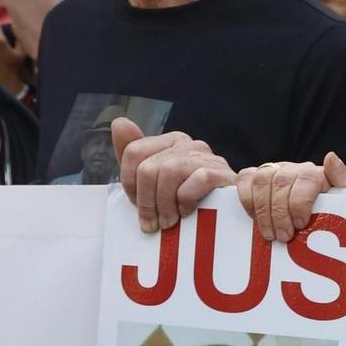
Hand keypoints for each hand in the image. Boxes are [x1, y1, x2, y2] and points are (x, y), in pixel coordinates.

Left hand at [112, 118, 233, 234]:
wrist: (227, 216)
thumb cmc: (187, 200)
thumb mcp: (155, 182)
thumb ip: (133, 155)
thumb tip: (119, 122)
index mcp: (170, 142)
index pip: (133, 152)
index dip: (130, 184)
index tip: (138, 205)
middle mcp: (189, 143)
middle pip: (148, 168)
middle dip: (146, 202)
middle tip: (153, 224)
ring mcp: (207, 156)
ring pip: (169, 172)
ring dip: (165, 205)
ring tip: (169, 223)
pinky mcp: (222, 172)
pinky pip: (196, 180)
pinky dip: (188, 200)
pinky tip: (188, 212)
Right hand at [236, 153, 345, 242]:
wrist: (312, 205)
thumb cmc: (329, 204)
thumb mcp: (342, 196)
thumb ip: (343, 179)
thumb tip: (330, 158)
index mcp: (315, 173)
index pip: (307, 178)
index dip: (301, 201)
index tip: (301, 224)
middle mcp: (293, 169)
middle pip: (281, 182)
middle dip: (280, 213)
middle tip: (283, 237)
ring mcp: (273, 171)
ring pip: (261, 181)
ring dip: (263, 210)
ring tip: (269, 234)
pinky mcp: (255, 176)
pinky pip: (244, 179)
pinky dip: (246, 199)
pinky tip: (253, 218)